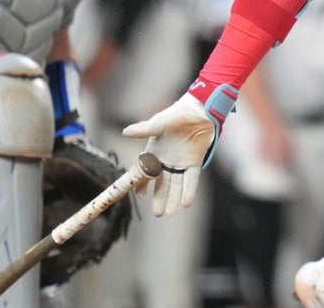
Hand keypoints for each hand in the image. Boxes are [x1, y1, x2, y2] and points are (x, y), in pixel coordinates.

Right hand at [122, 85, 236, 215]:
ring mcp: (181, 162)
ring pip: (176, 184)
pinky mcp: (195, 162)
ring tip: (170, 213)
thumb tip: (125, 132)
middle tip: (157, 213)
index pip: (144, 172)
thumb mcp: (158, 123)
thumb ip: (143, 130)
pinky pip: (191, 179)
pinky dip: (189, 191)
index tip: (138, 196)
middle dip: (159, 198)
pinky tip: (186, 203)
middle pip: (161, 183)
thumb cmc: (175, 115)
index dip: (141, 184)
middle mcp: (167, 160)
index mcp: (154, 152)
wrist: (197, 110)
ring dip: (173, 198)